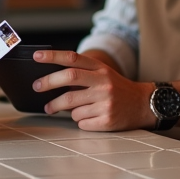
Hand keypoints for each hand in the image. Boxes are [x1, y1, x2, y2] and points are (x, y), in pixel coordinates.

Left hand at [33, 50, 152, 131]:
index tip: (36, 56)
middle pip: (69, 78)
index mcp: (100, 69)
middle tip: (36, 87)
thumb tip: (50, 78)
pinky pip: (81, 121)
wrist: (143, 105)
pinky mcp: (107, 120)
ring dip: (61, 107)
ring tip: (55, 107)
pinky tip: (88, 117)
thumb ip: (81, 73)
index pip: (73, 58)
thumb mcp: (102, 74)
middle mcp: (103, 83)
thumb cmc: (116, 89)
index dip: (53, 56)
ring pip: (72, 106)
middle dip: (48, 83)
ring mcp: (106, 102)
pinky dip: (78, 120)